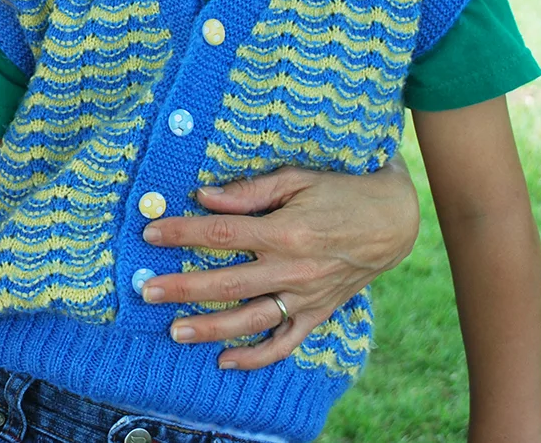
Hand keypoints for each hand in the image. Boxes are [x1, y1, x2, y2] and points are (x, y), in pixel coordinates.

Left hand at [139, 160, 419, 369]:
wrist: (394, 221)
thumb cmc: (340, 191)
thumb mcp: (296, 179)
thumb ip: (248, 192)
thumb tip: (202, 197)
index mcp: (285, 231)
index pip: (222, 235)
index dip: (182, 233)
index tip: (150, 233)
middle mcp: (294, 269)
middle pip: (228, 283)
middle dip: (183, 288)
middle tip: (147, 291)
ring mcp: (306, 296)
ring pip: (251, 320)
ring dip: (211, 328)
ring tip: (175, 331)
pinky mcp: (318, 313)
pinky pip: (285, 342)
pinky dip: (256, 356)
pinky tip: (225, 360)